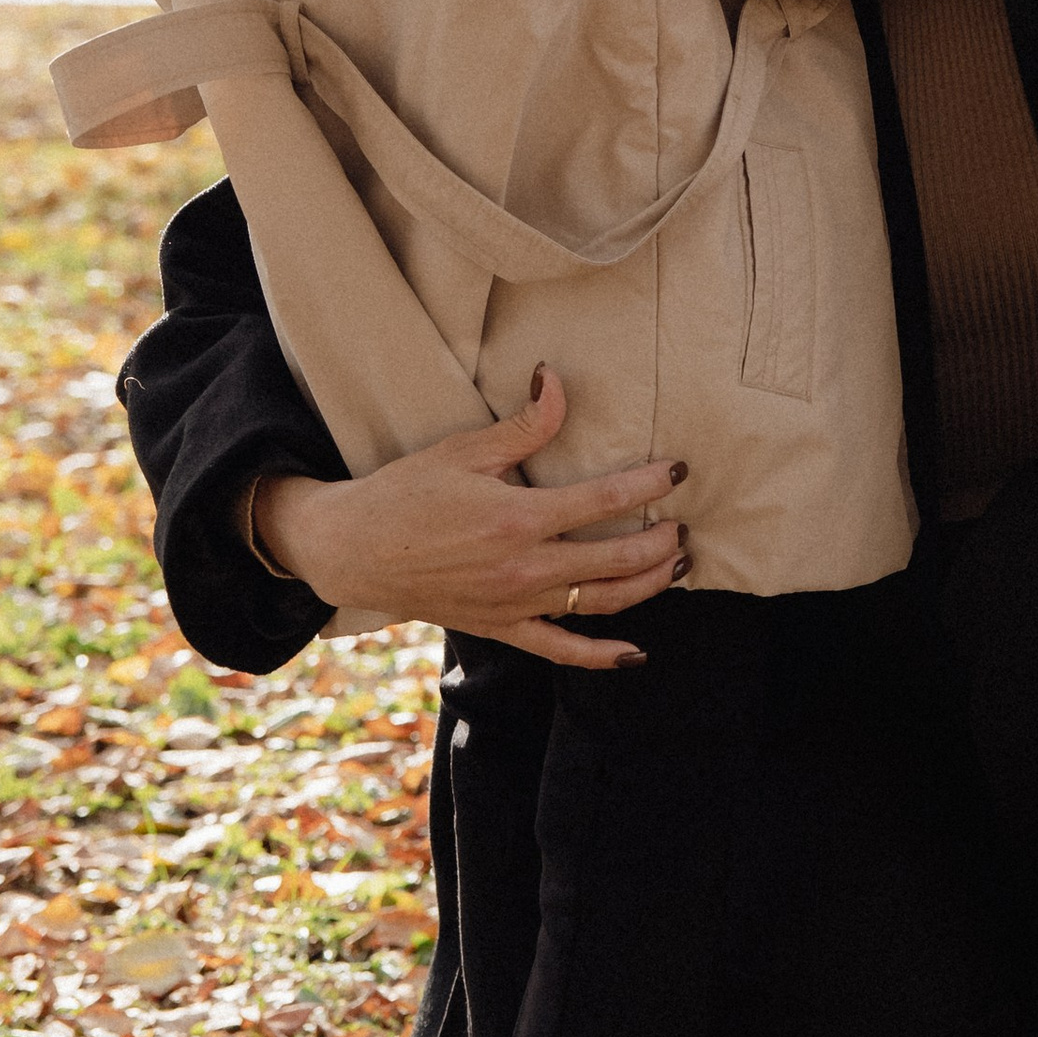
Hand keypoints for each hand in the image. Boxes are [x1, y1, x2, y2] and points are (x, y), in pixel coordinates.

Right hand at [252, 372, 683, 667]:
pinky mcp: (501, 627)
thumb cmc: (406, 493)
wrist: (353, 550)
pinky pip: (560, 650)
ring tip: (678, 565)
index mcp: (519, 517)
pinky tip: (636, 652)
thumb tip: (558, 380)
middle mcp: (525, 567)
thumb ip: (524, 424)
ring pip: (601, 604)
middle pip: (617, 560)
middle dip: (661, 542)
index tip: (679, 470)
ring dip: (649, 586)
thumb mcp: (464, 449)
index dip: (650, 484)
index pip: (605, 501)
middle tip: (684, 523)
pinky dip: (601, 656)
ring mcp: (515, 603)